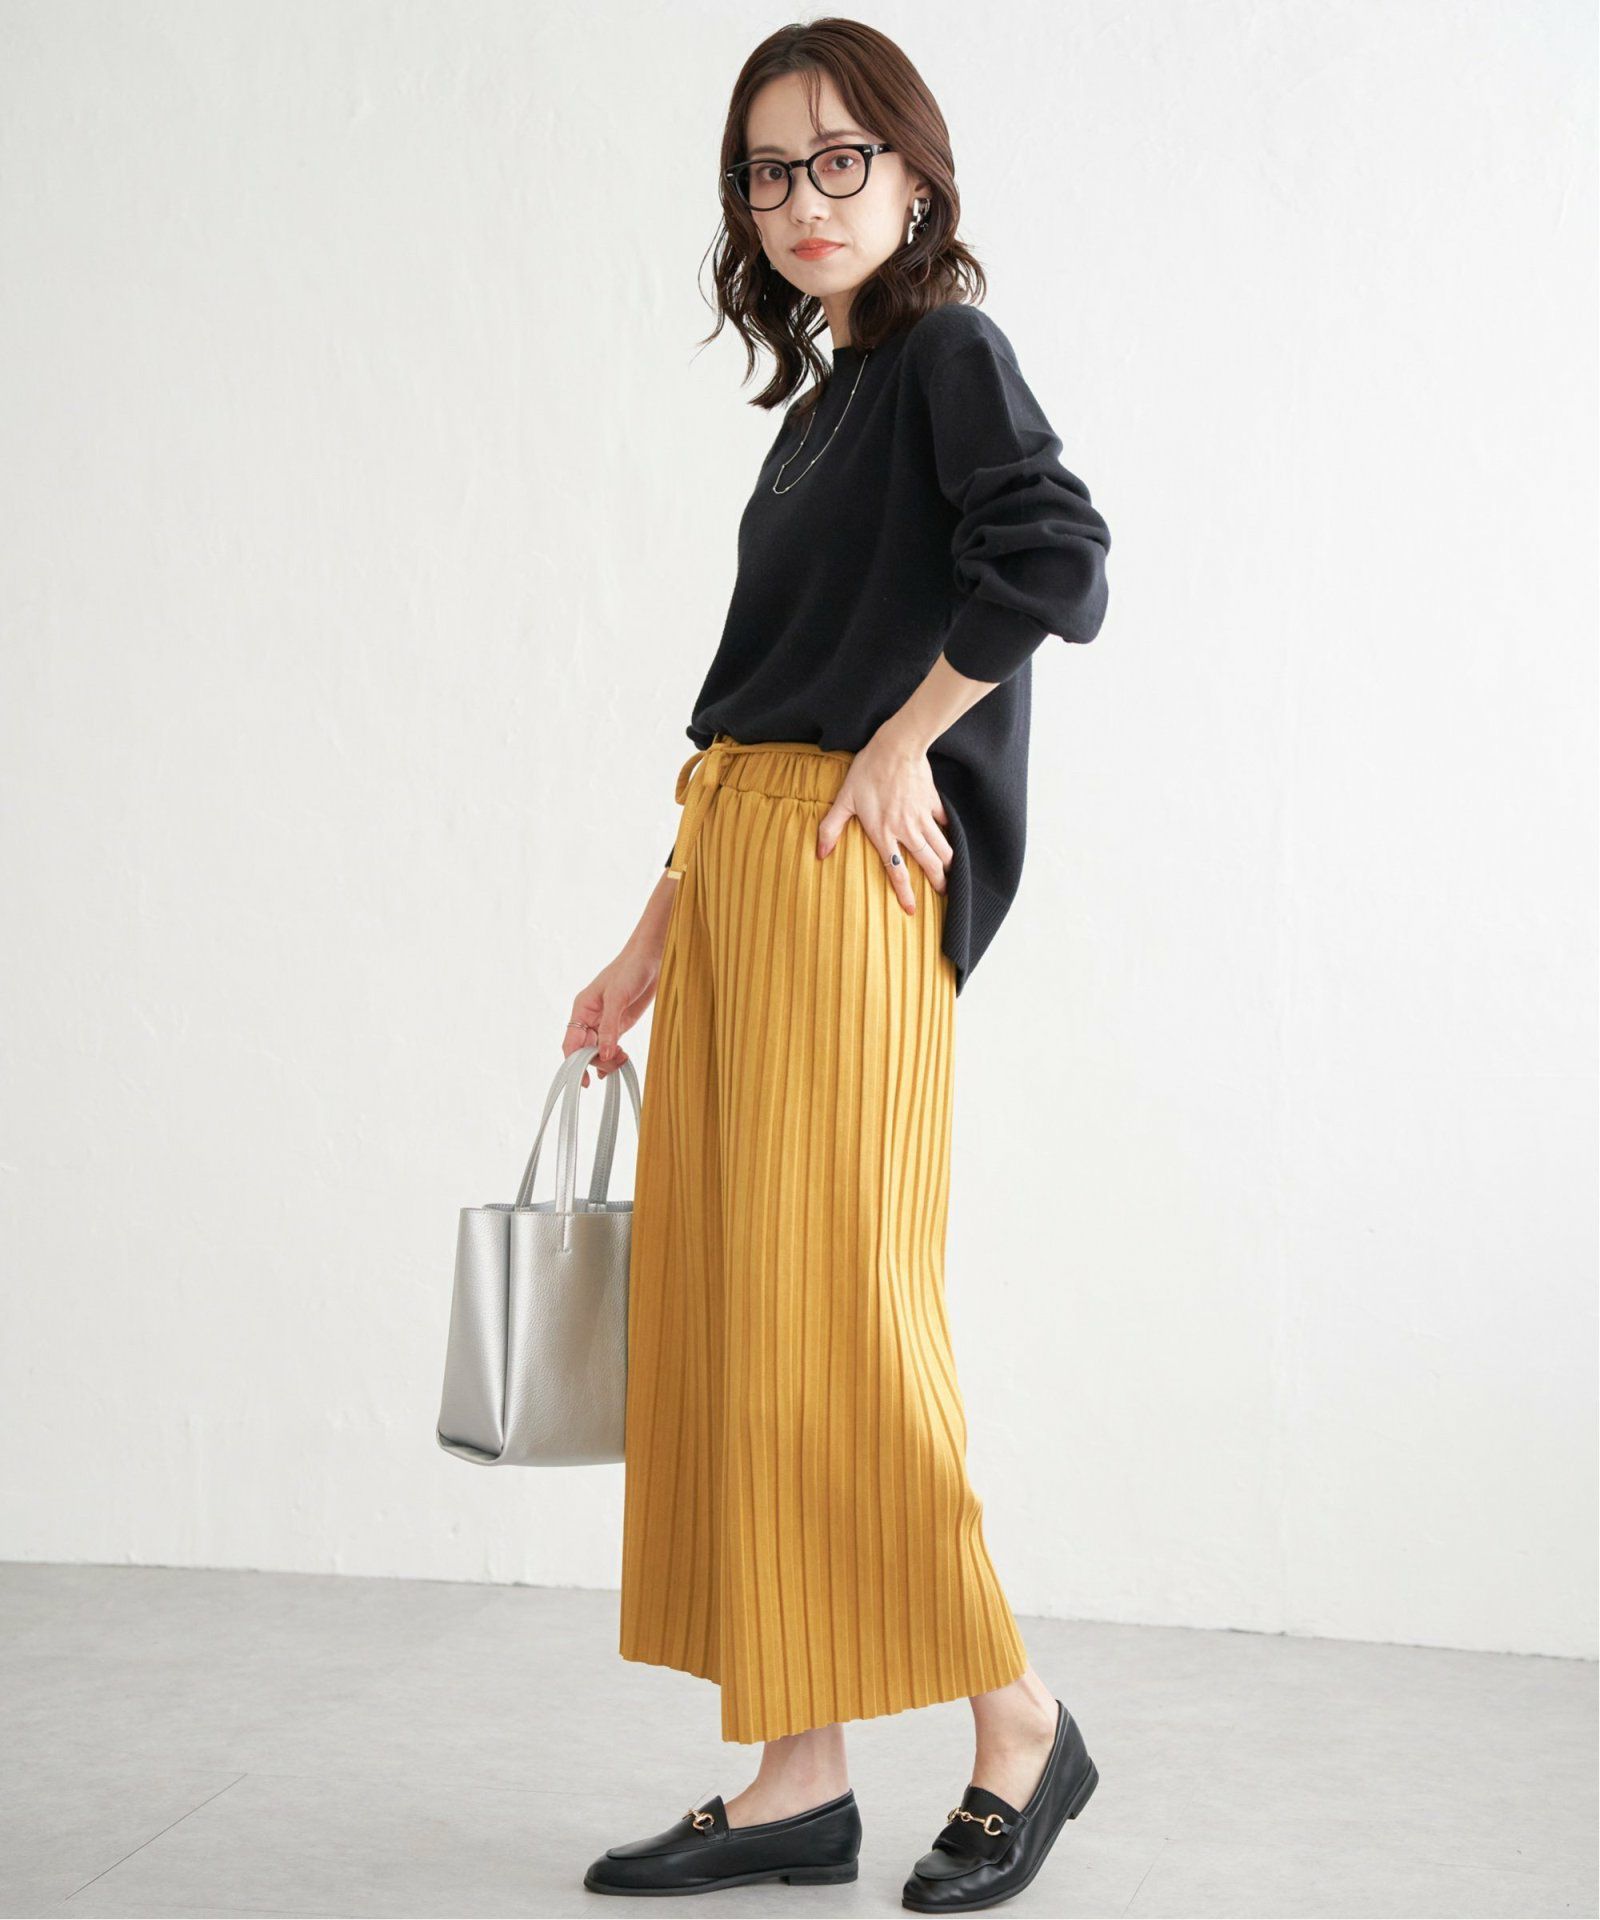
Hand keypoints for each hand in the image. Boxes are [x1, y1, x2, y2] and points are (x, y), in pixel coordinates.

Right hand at [562, 944, 658, 1086]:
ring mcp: (604, 1022)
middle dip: (597, 1061)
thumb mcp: (617, 997)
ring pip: (598, 1051)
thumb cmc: (630, 970)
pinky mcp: (620, 1024)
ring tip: (624, 1059)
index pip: (571, 1043)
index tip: (584, 1081)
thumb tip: (603, 1054)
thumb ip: (610, 1027)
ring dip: (608, 1060)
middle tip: (617, 1062)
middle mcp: (590, 1018)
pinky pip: (611, 1046)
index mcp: (581, 1009)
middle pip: (585, 1051)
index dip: (574, 1064)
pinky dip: (615, 1056)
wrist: (651, 958)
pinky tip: (622, 1061)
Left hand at [815, 727, 951, 914]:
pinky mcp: (933, 802)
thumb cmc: (868, 771)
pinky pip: (944, 823)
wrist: (897, 746)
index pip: (897, 871)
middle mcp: (908, 830)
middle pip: (928, 863)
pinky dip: (947, 832)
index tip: (911, 910)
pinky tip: (947, 836)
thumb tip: (820, 854)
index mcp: (885, 833)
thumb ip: (831, 828)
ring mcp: (923, 816)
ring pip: (942, 847)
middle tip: (943, 894)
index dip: (905, 893)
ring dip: (948, 862)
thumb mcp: (844, 799)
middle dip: (938, 882)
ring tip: (951, 873)